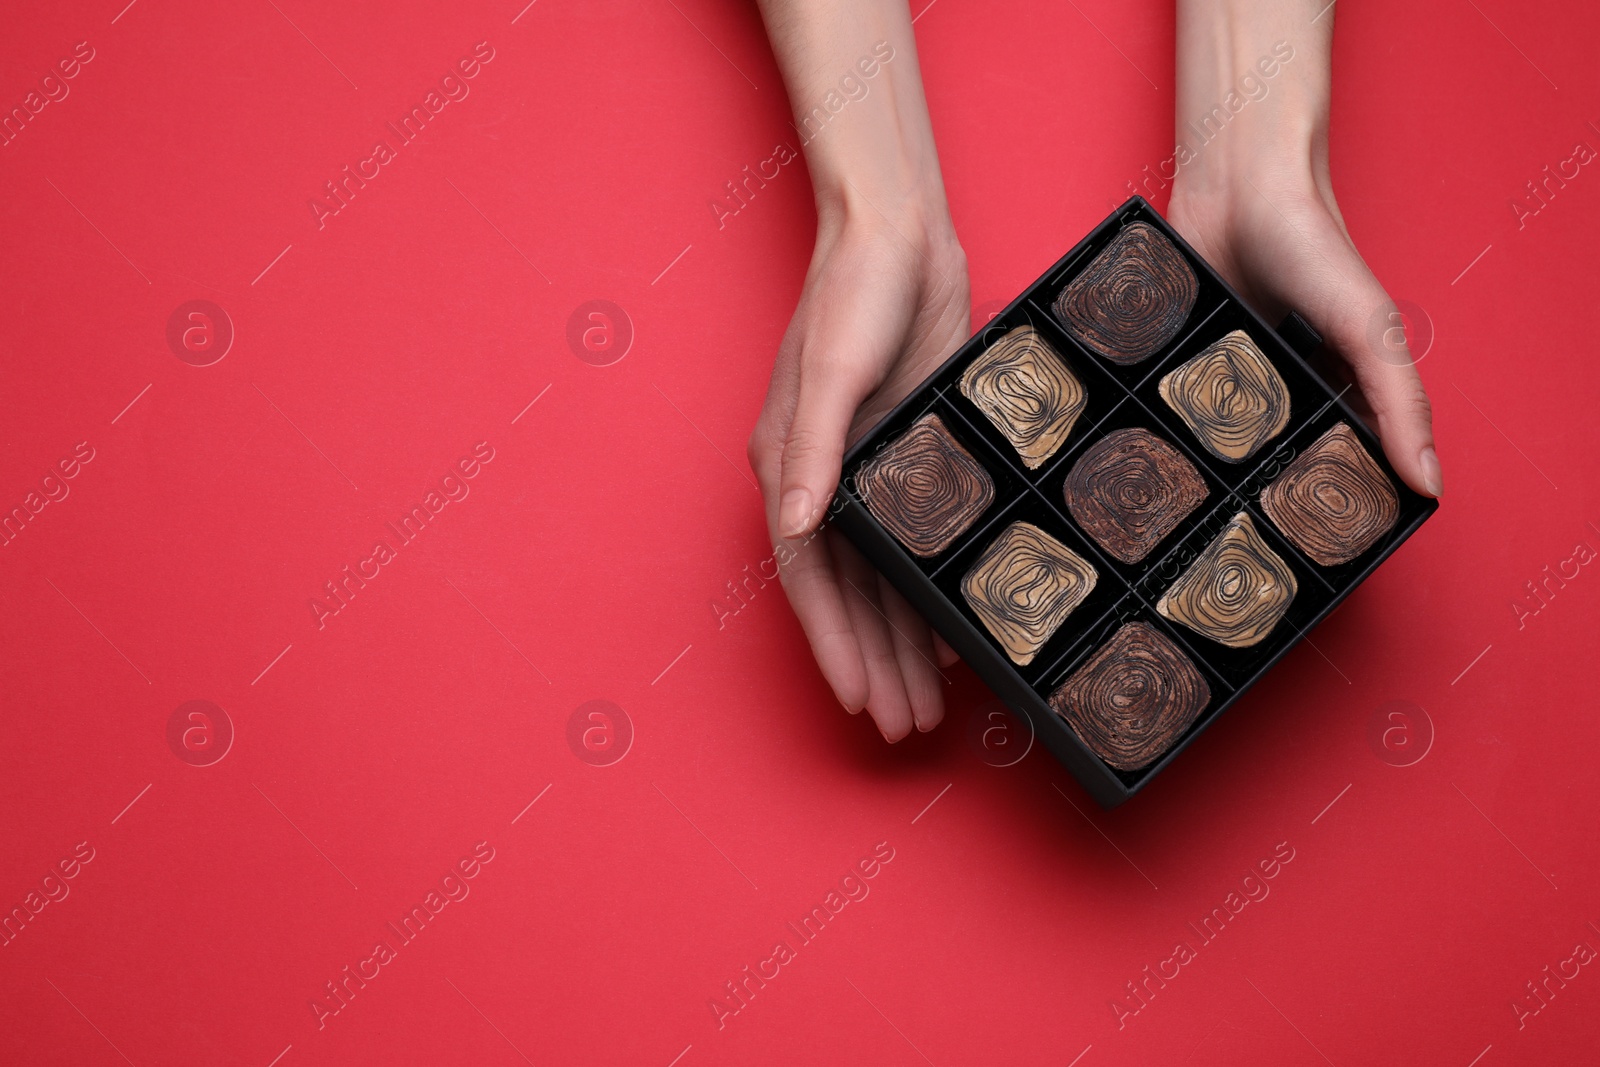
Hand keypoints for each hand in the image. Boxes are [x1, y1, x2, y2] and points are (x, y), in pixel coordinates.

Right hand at [748, 202, 969, 741]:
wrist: (897, 231)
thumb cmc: (855, 292)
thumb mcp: (834, 372)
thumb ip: (816, 453)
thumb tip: (798, 526)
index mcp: (792, 467)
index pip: (810, 579)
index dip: (834, 643)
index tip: (860, 701)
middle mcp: (825, 479)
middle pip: (848, 594)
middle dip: (874, 662)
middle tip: (904, 725)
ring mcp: (869, 470)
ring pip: (884, 578)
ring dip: (901, 639)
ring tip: (929, 701)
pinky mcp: (909, 453)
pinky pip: (917, 542)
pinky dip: (928, 586)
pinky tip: (952, 622)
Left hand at [1168, 2, 1440, 497]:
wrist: (1238, 182)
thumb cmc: (1313, 244)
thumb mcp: (1368, 326)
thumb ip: (1399, 400)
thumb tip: (1427, 485)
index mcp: (1339, 387)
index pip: (1340, 462)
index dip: (1333, 506)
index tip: (1314, 550)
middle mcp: (1284, 386)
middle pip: (1271, 458)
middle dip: (1259, 494)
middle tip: (1240, 543)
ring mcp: (1230, 374)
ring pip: (1217, 438)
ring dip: (1206, 467)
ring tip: (1187, 516)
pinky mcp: (1183, 358)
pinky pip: (1173, 403)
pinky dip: (1166, 424)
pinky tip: (1151, 460)